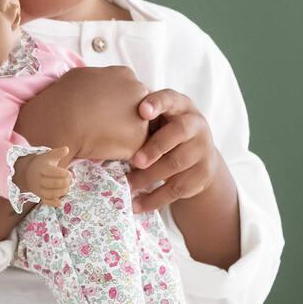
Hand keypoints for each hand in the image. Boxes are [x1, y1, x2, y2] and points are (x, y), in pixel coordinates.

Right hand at [15, 66, 149, 161]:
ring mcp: (142, 115)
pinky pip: (132, 148)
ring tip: (99, 135)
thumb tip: (95, 83)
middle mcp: (139, 91)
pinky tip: (102, 146)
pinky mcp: (139, 139)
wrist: (62, 121)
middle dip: (123, 117)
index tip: (99, 110)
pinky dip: (119, 150)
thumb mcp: (82, 75)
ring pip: (136, 129)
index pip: (128, 91)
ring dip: (122, 134)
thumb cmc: (65, 97)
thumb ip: (98, 79)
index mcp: (125, 74)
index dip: (113, 104)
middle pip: (138, 108)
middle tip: (100, 124)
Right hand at [15, 145, 72, 207]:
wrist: (28, 173)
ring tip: (67, 188)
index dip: (62, 174)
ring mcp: (39, 189)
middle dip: (64, 183)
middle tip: (70, 180)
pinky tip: (60, 202)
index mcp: (42, 169)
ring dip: (61, 193)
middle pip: (52, 184)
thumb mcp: (49, 156)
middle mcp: (39, 180)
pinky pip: (45, 202)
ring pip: (49, 194)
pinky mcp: (40, 196)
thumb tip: (66, 149)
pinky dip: (53, 203)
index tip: (69, 173)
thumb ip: (58, 153)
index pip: (52, 172)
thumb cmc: (43, 163)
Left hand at [126, 89, 218, 212]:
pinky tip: (136, 205)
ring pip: (176, 164)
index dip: (157, 103)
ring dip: (149, 176)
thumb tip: (100, 121)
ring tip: (127, 185)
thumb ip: (140, 117)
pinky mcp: (201, 176)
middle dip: (156, 146)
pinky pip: (177, 189)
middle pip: (179, 132)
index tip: (142, 110)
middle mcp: (196, 125)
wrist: (200, 156)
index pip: (171, 99)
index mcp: (181, 106)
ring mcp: (202, 151)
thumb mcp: (159, 119)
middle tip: (135, 161)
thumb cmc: (166, 131)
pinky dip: (154, 199)